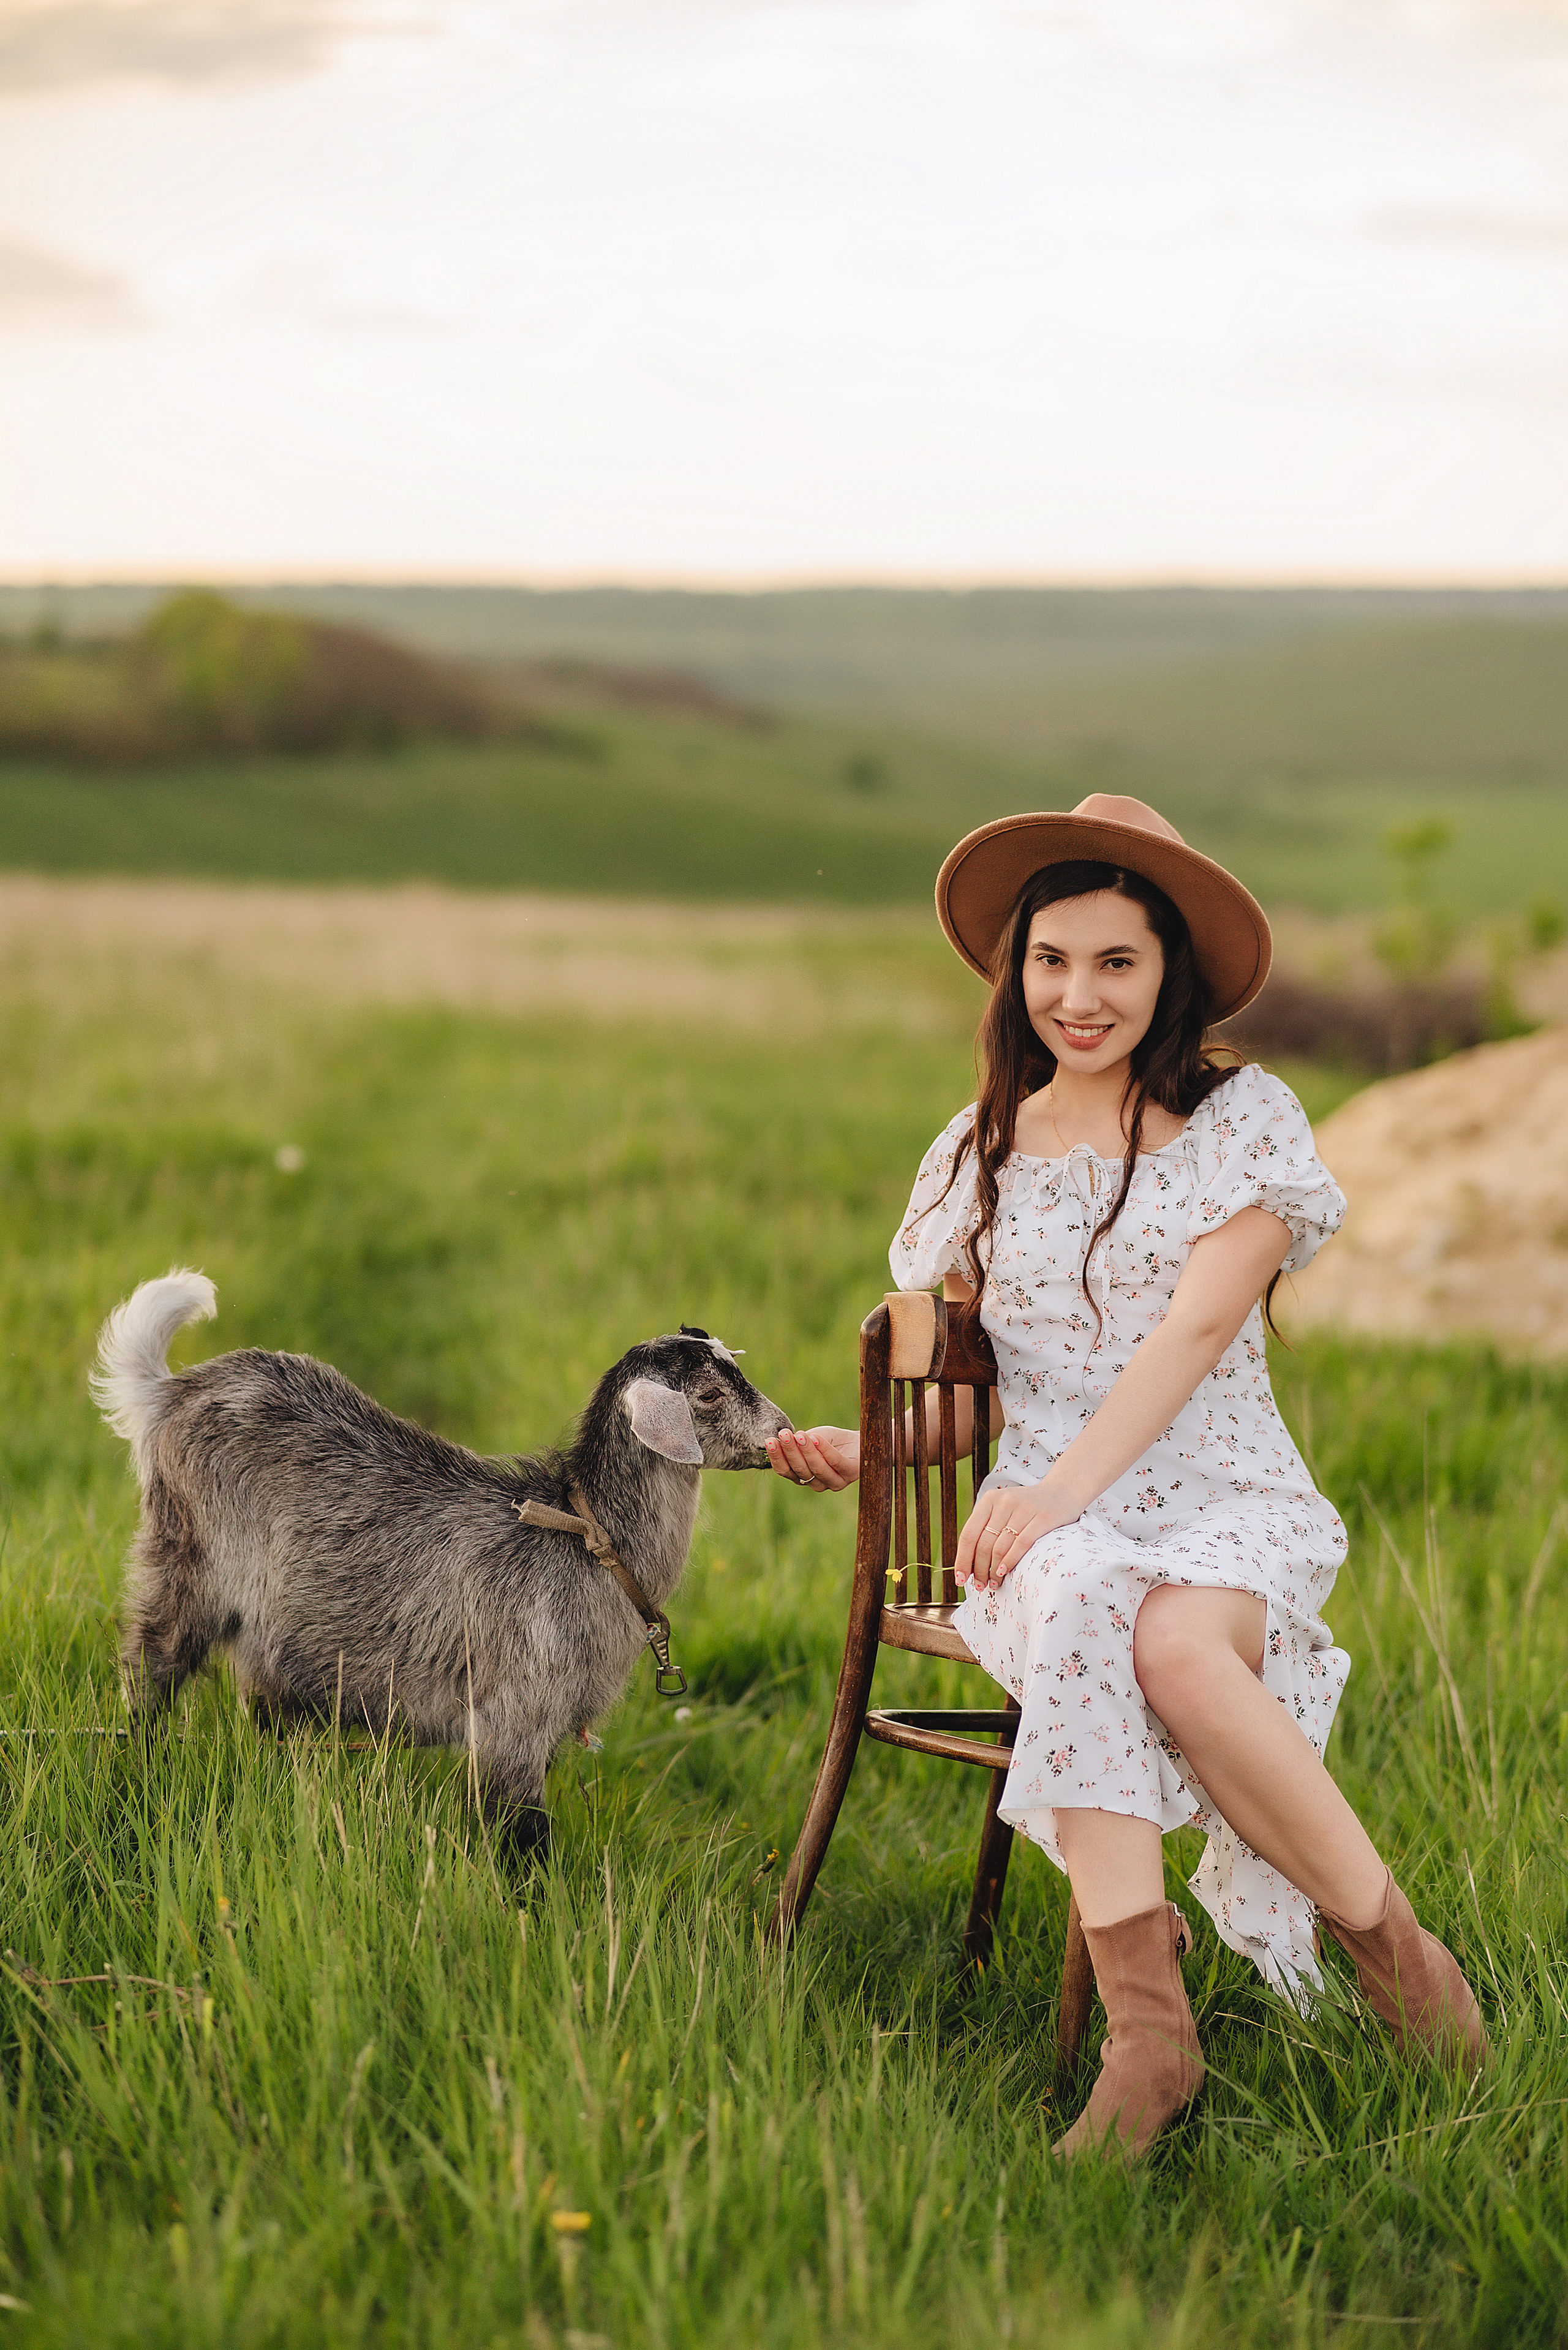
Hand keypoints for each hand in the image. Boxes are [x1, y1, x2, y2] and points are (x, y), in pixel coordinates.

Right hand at [766, 1426, 859, 1492]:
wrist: (858, 1439)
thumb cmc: (830, 1440)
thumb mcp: (809, 1440)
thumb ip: (795, 1443)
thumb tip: (776, 1439)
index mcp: (803, 1478)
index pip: (786, 1471)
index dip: (776, 1457)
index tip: (769, 1440)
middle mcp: (818, 1483)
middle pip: (800, 1470)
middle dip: (790, 1451)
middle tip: (783, 1434)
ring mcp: (835, 1481)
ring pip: (817, 1468)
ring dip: (806, 1450)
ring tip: (799, 1435)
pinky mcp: (851, 1472)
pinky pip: (836, 1462)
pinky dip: (825, 1450)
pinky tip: (816, 1438)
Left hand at [956, 1477, 1080, 1590]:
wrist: (1062, 1492)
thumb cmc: (1028, 1509)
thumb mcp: (1003, 1511)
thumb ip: (987, 1530)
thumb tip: (969, 1565)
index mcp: (989, 1499)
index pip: (969, 1534)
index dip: (962, 1559)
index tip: (960, 1578)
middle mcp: (1005, 1501)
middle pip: (983, 1544)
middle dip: (979, 1570)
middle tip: (980, 1586)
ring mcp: (1024, 1508)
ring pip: (1000, 1547)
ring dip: (993, 1571)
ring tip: (993, 1583)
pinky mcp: (1043, 1517)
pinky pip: (1021, 1544)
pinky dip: (1010, 1561)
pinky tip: (1004, 1572)